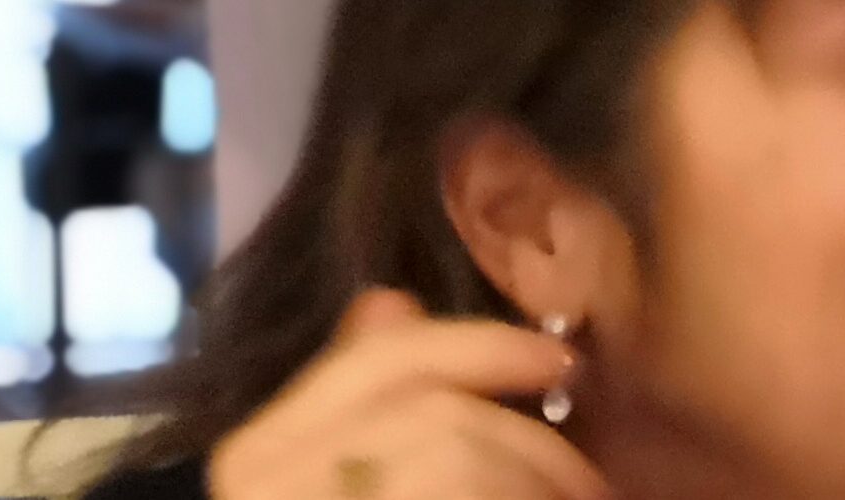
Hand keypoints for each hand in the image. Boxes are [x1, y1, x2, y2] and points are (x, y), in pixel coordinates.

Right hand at [207, 290, 611, 498]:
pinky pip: (460, 484)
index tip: (557, 362)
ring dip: (546, 479)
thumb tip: (389, 303)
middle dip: (533, 444)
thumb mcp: (340, 481)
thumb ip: (359, 405)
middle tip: (589, 489)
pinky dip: (536, 498)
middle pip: (436, 411)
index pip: (378, 360)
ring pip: (460, 454)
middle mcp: (271, 482)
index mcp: (255, 460)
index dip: (478, 345)